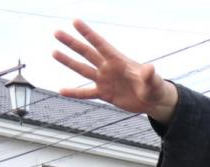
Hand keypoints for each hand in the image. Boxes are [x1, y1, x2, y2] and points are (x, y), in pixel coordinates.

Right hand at [53, 20, 177, 122]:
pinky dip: (74, 93)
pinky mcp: (104, 93)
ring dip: (68, 62)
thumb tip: (150, 68)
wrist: (153, 101)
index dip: (88, 34)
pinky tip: (61, 91)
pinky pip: (86, 93)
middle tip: (57, 32)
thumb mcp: (153, 82)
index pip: (101, 45)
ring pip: (83, 69)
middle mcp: (108, 68)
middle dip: (72, 43)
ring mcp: (105, 80)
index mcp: (119, 61)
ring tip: (54, 52)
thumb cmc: (155, 88)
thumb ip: (149, 76)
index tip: (75, 21)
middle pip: (87, 53)